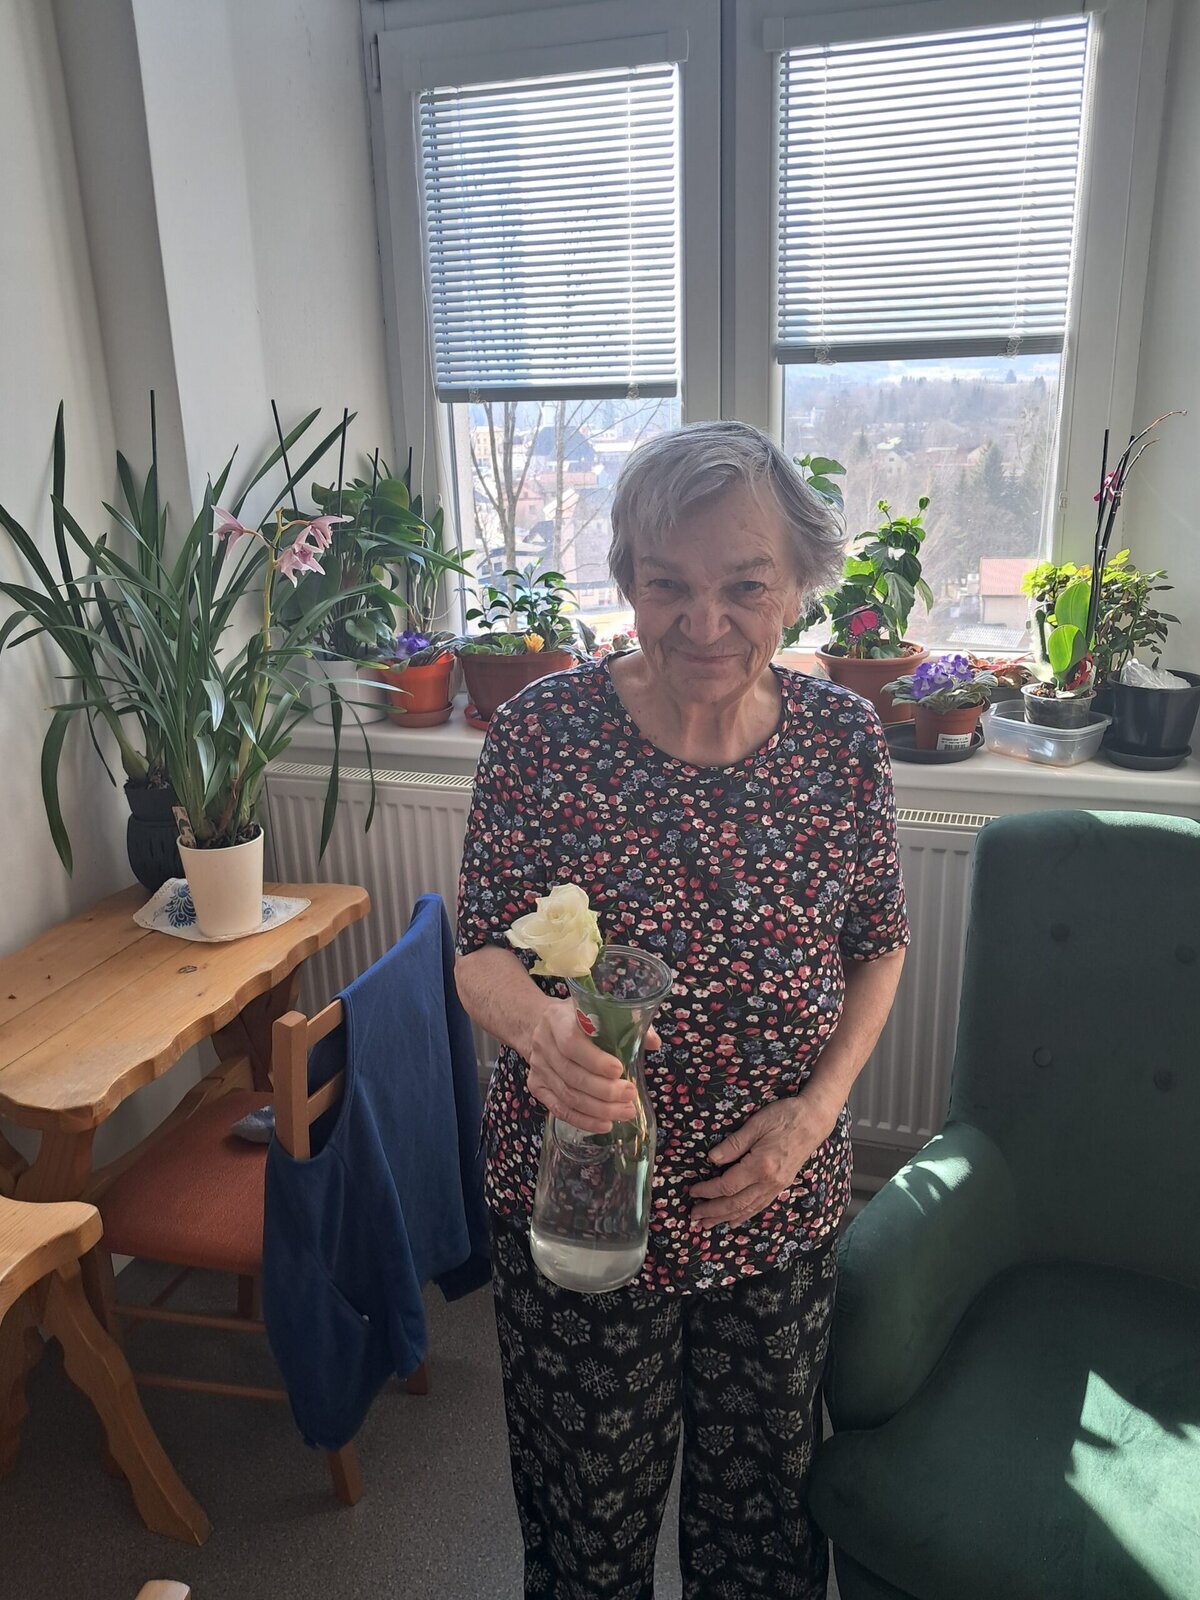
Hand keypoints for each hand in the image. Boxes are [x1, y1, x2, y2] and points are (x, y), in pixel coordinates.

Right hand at [525, 998, 660, 1133]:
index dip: (595, 1060)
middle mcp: (543, 1044)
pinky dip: (583, 1120)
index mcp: (557, 1019)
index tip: (619, 1070)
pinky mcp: (536, 1086)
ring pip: (568, 1095)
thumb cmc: (577, 1018)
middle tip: (629, 1095)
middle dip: (604, 1090)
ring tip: (625, 1112)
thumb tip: (653, 1043)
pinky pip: (559, 1109)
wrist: (539, 1024)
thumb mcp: (597, 1010)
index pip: (572, 1043)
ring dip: (598, 1109)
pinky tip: (604, 1123)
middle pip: (572, 1075)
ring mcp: (538, 1067)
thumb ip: (627, 1023)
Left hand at [689, 1092, 839, 1228]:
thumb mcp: (756, 1124)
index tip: (692, 1192)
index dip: (708, 1191)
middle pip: (736, 1203)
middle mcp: (769, 1182)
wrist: (814, 1120)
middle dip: (713, 1212)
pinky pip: (760, 1206)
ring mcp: (777, 1186)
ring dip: (725, 1218)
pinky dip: (745, 1215)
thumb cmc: (785, 1116)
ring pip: (748, 1209)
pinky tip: (734, 1220)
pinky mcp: (782, 1185)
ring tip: (708, 1224)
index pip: (727, 1185)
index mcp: (761, 1166)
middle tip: (694, 1217)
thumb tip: (712, 1159)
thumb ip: (734, 1143)